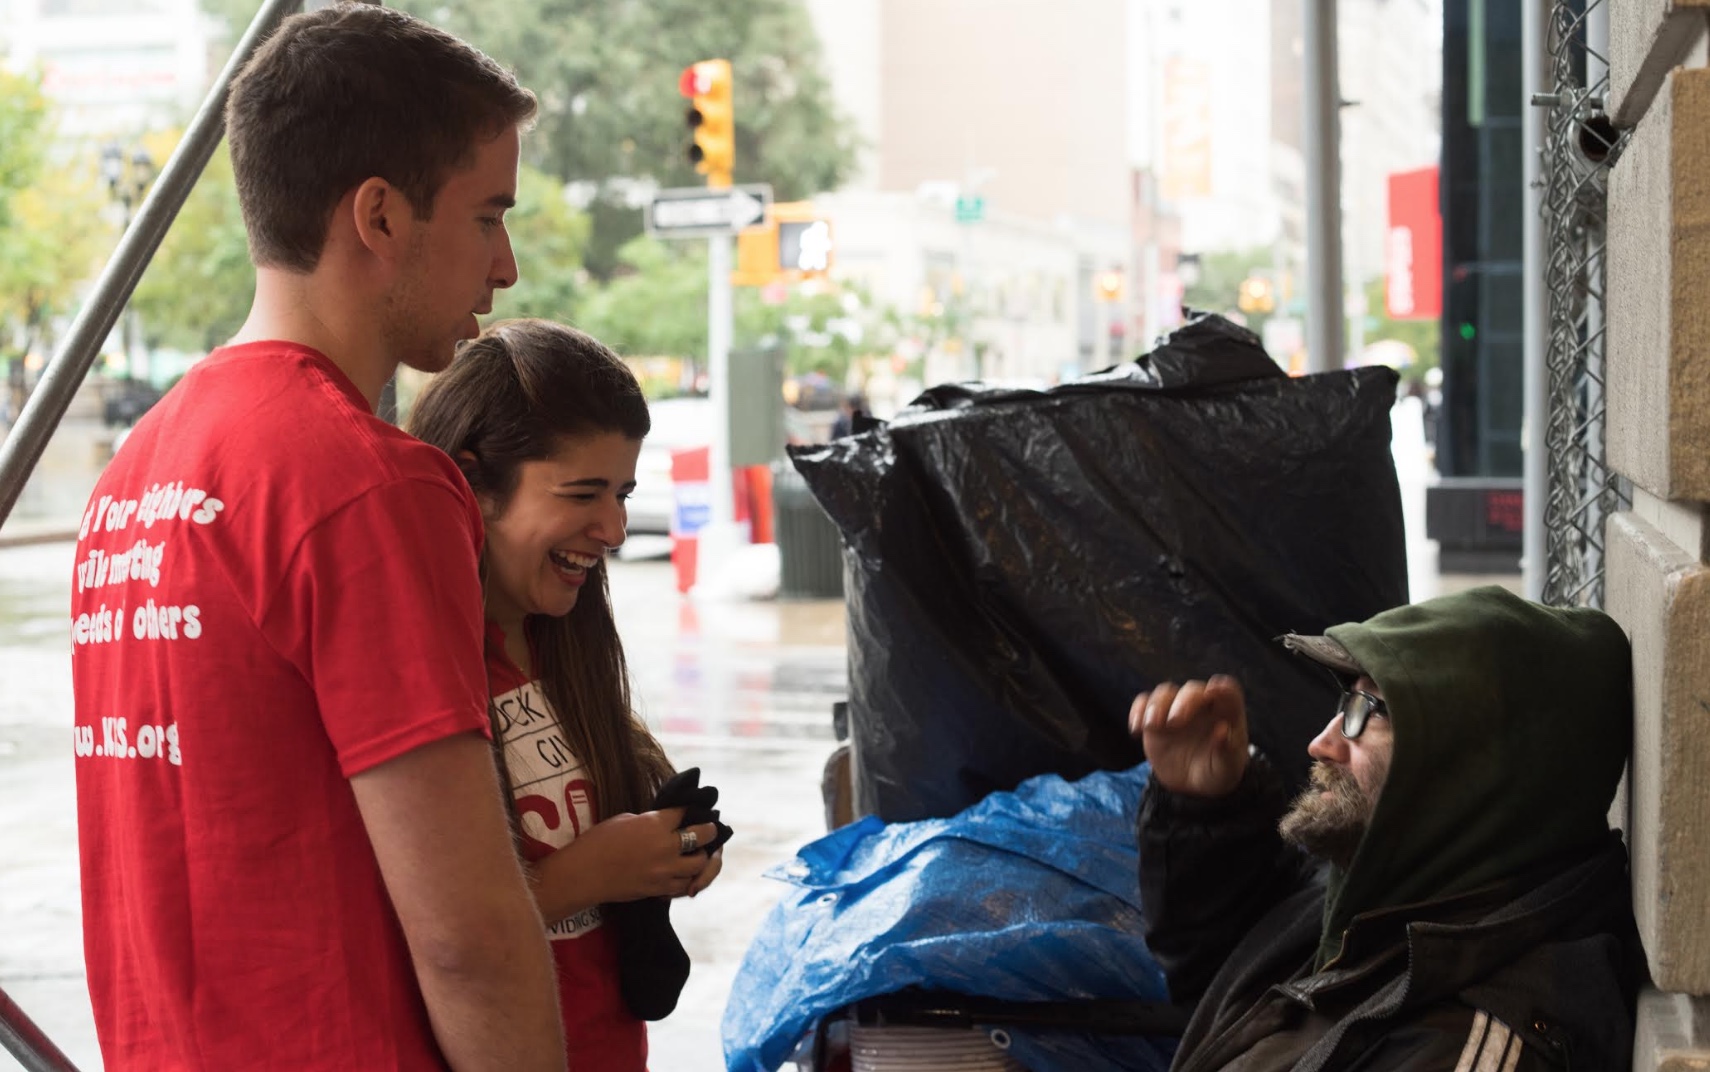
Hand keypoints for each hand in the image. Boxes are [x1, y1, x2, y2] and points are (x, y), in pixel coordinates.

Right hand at [573, 809, 717, 902]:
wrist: (584, 874)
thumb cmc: (598, 842)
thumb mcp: (624, 820)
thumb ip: (649, 821)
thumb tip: (662, 824)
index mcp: (656, 824)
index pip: (685, 812)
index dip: (690, 809)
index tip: (693, 810)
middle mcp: (666, 847)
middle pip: (703, 836)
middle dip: (709, 831)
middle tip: (708, 830)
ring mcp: (665, 870)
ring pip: (699, 865)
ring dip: (701, 858)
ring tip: (698, 854)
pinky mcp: (659, 889)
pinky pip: (684, 885)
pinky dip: (688, 879)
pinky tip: (684, 874)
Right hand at [1129, 675, 1248, 797]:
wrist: (1192, 785)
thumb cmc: (1216, 772)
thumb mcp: (1227, 768)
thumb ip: (1227, 750)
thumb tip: (1223, 730)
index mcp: (1226, 713)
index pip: (1228, 691)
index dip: (1223, 688)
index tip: (1214, 691)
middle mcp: (1201, 706)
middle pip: (1192, 690)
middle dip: (1183, 701)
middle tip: (1174, 722)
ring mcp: (1176, 708)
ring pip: (1166, 692)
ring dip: (1157, 704)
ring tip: (1151, 725)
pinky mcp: (1156, 717)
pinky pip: (1144, 703)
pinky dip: (1138, 711)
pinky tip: (1136, 729)